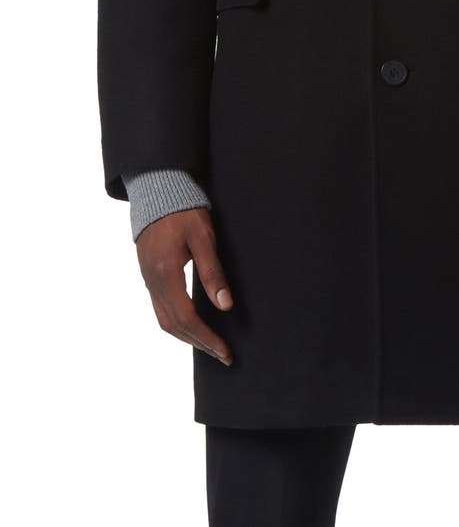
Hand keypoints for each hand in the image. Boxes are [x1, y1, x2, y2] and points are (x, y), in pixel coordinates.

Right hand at [135, 207, 233, 365]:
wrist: (157, 190)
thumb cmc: (183, 211)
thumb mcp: (203, 238)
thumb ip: (212, 272)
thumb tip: (225, 305)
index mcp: (166, 274)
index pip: (186, 318)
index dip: (206, 338)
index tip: (225, 351)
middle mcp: (152, 282)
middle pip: (173, 326)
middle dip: (199, 343)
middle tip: (222, 354)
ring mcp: (147, 280)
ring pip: (164, 320)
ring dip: (187, 336)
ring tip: (210, 344)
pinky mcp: (148, 275)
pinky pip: (160, 308)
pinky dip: (177, 322)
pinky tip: (192, 323)